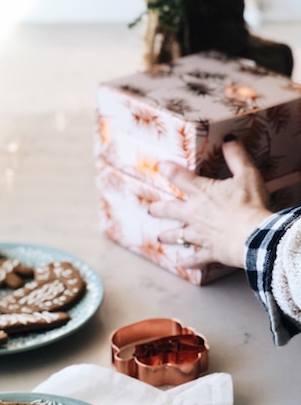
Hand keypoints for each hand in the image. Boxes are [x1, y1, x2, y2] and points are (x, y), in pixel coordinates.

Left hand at [148, 137, 272, 269]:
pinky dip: (187, 262)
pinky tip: (180, 264)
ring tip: (159, 237)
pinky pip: (195, 258)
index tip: (160, 167)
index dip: (169, 170)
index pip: (180, 177)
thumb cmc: (250, 204)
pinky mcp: (207, 252)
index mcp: (202, 193)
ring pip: (178, 236)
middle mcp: (194, 214)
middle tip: (151, 209)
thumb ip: (236, 157)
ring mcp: (199, 235)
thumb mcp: (247, 175)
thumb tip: (229, 139)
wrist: (253, 236)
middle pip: (170, 210)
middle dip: (158, 209)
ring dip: (168, 236)